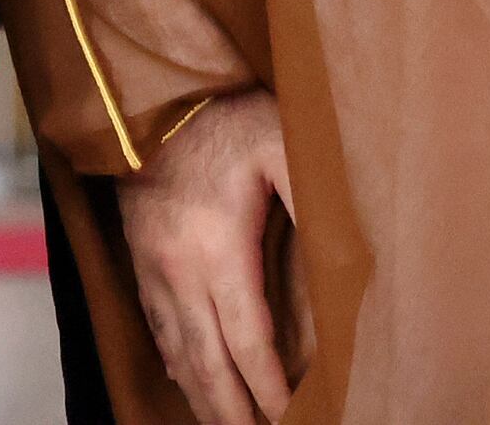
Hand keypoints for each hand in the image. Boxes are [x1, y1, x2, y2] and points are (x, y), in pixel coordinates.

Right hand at [118, 88, 297, 424]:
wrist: (145, 98)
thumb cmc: (224, 118)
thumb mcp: (281, 142)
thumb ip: (312, 195)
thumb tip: (349, 250)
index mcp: (217, 249)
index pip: (247, 341)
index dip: (269, 388)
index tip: (292, 417)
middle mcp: (179, 271)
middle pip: (208, 363)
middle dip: (234, 410)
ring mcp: (153, 269)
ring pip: (178, 354)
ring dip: (204, 396)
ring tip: (229, 424)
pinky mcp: (139, 260)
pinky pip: (155, 327)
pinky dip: (176, 363)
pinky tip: (187, 381)